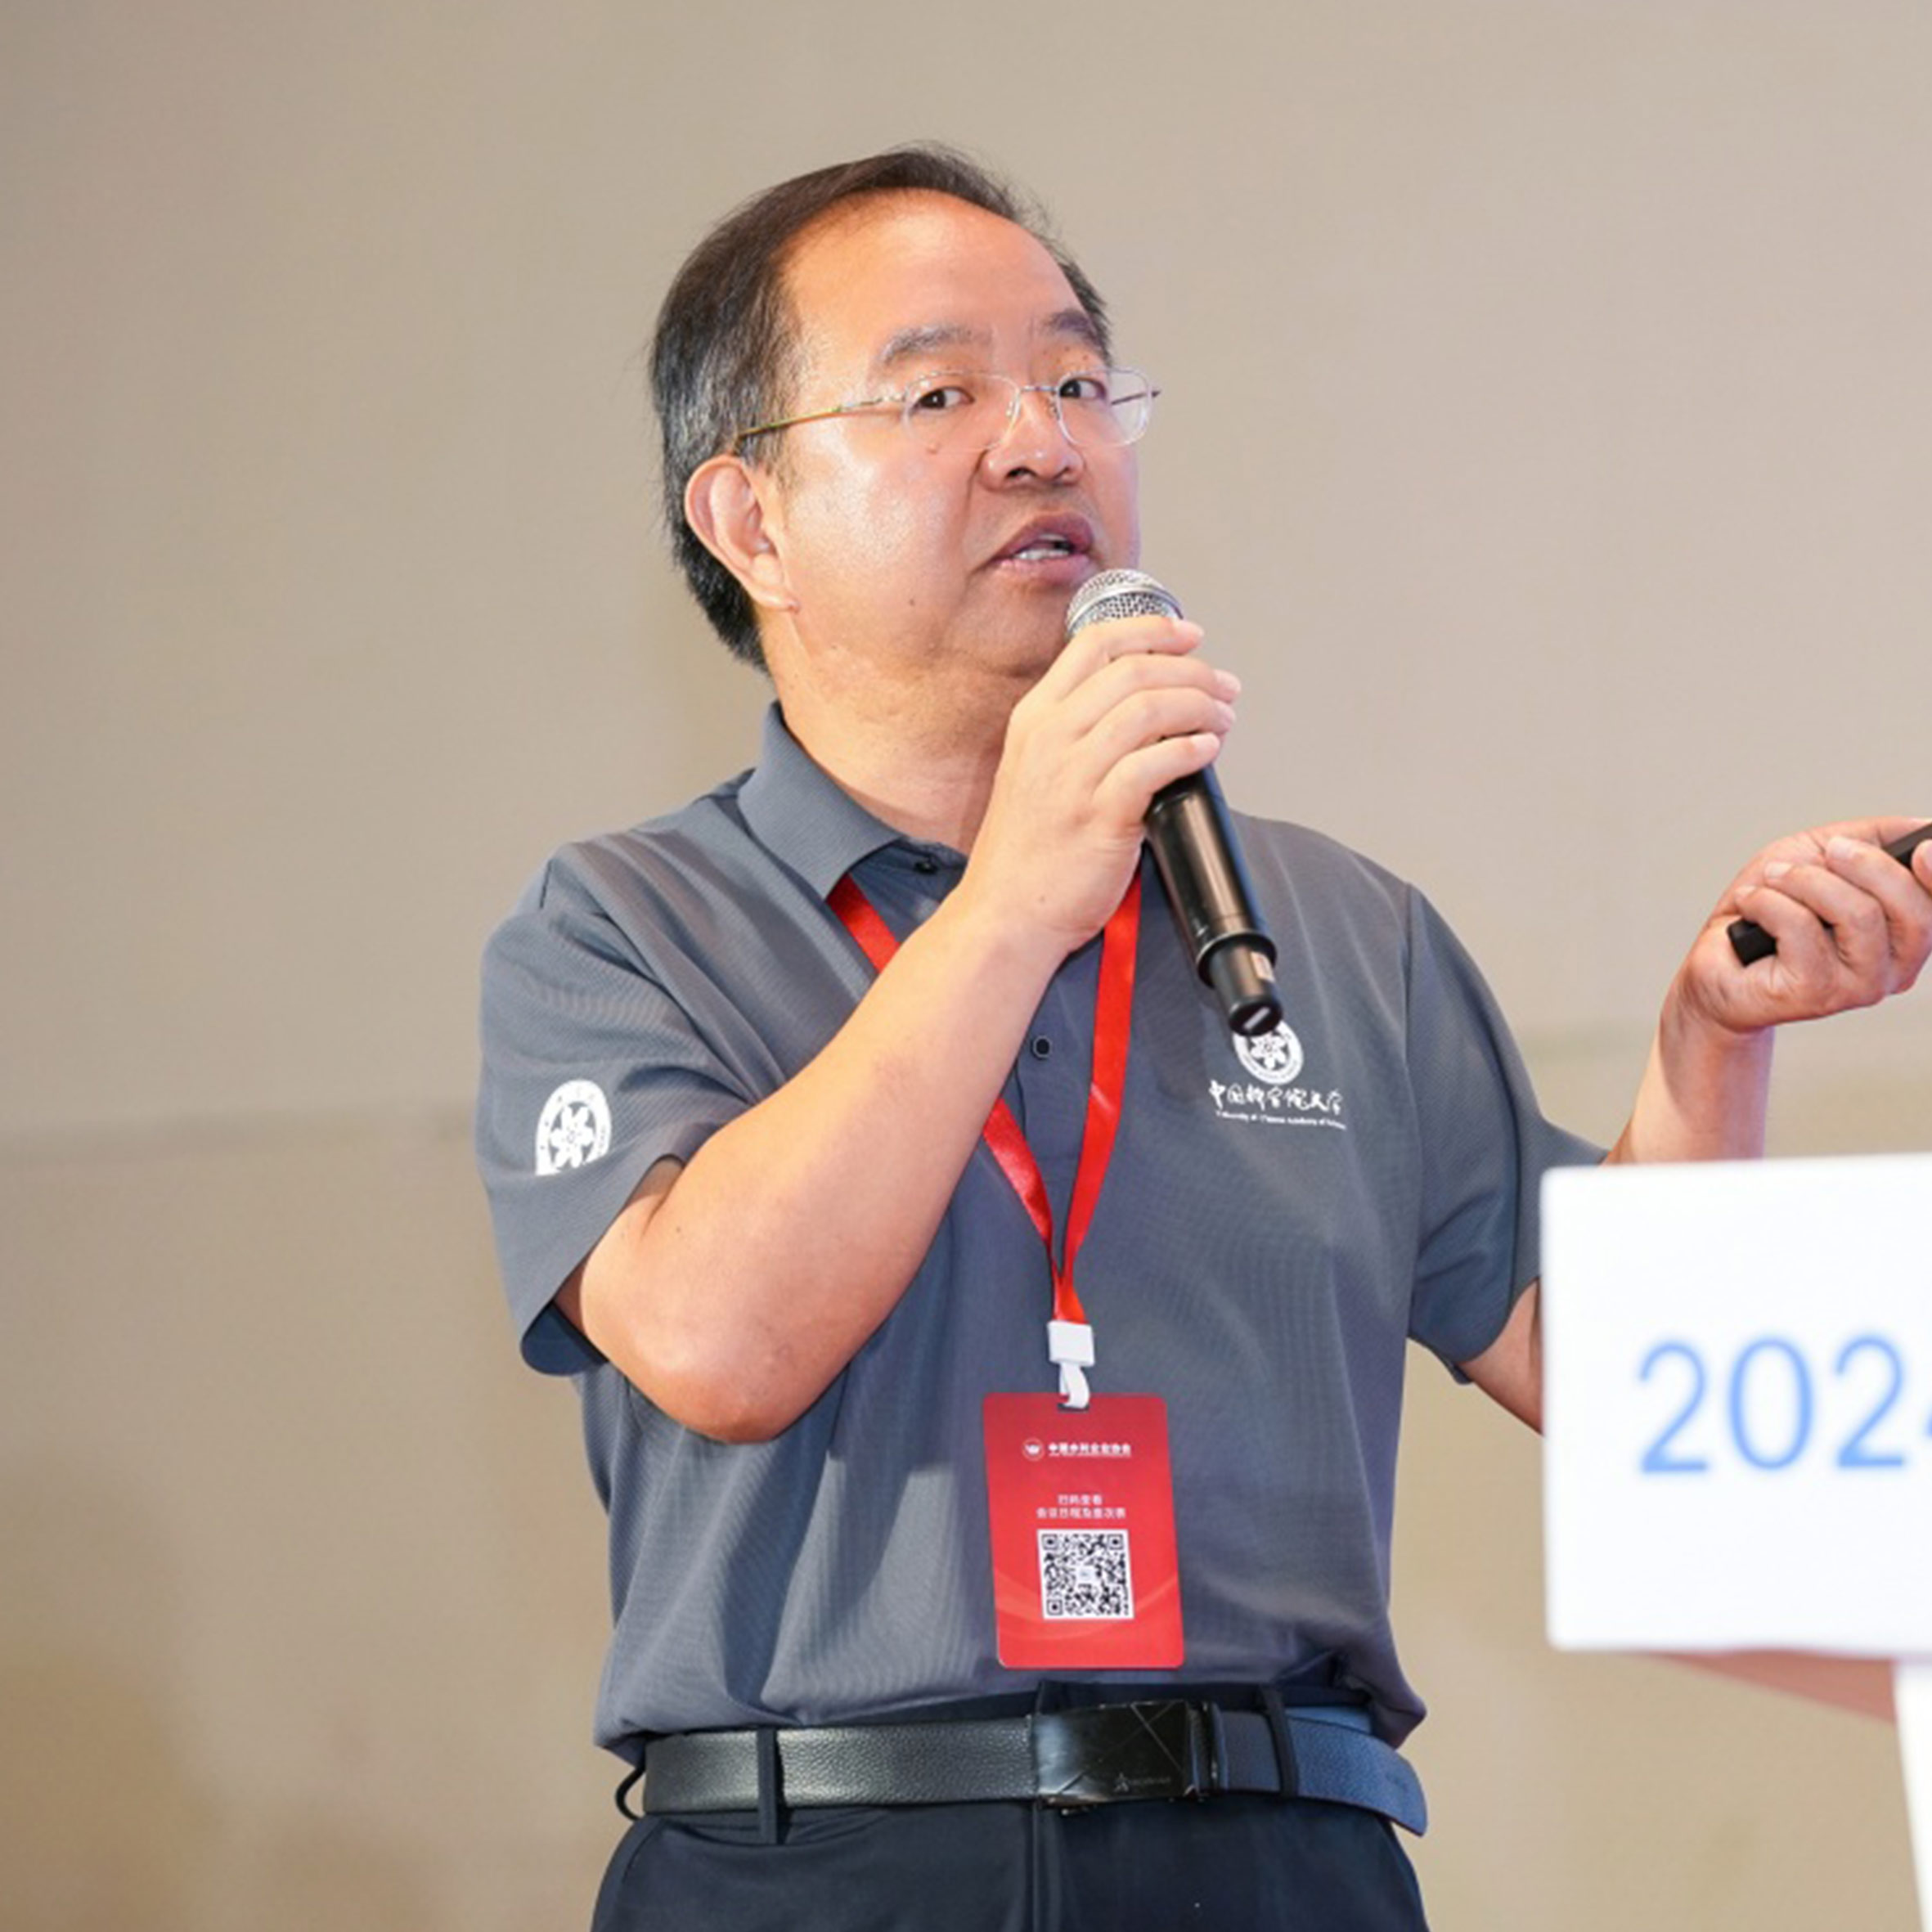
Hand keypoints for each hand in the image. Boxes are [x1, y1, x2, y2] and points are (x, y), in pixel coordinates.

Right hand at [958, 608, 1238, 953]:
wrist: (1005, 913)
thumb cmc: (1026, 852)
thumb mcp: (1033, 771)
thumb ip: (1077, 733)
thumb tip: (1146, 706)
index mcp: (1034, 718)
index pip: (1094, 644)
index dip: (1150, 631)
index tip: (1189, 635)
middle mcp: (1050, 738)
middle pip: (1132, 670)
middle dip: (1192, 670)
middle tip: (1223, 685)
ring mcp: (1072, 775)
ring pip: (1149, 709)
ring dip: (1200, 705)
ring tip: (1223, 717)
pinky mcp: (1099, 815)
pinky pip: (1156, 764)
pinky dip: (1191, 750)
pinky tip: (1208, 750)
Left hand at [1677, 817, 1931, 1035]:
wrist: (1715, 963)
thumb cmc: (1769, 910)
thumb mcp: (1821, 856)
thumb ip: (1873, 840)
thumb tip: (1921, 826)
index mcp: (1904, 936)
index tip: (1922, 849)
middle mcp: (1893, 968)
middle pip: (1909, 908)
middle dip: (1864, 863)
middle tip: (1827, 852)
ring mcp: (1858, 987)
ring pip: (1858, 915)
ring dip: (1806, 881)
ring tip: (1775, 877)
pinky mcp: (1816, 995)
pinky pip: (1802, 929)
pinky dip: (1768, 902)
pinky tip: (1751, 905)